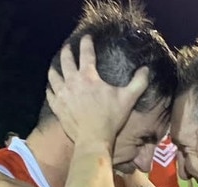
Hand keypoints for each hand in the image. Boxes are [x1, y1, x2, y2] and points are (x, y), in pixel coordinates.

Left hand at [46, 35, 149, 149]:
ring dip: (54, 68)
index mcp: (89, 77)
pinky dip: (50, 88)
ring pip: (54, 76)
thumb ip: (139, 82)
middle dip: (67, 51)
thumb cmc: (111, 118)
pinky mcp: (57, 107)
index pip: (86, 53)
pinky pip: (50, 94)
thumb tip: (146, 69)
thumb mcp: (128, 98)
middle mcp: (72, 82)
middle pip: (66, 61)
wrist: (93, 139)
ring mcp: (62, 94)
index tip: (86, 37)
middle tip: (67, 47)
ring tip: (55, 65)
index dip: (86, 43)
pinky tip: (51, 87)